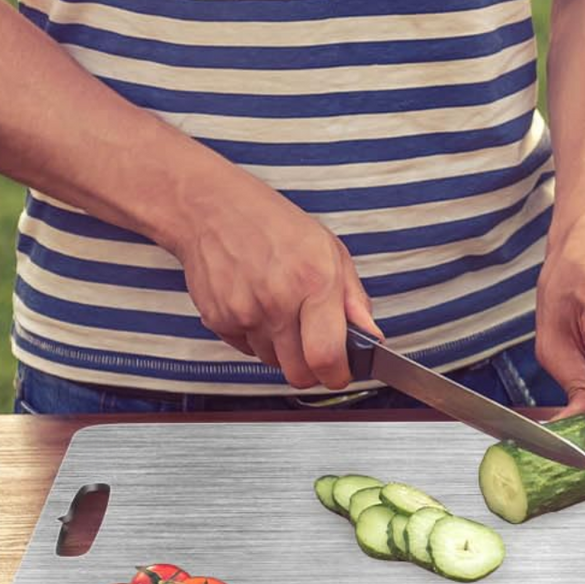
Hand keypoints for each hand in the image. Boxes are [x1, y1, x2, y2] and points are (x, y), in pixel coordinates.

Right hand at [168, 175, 381, 390]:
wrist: (213, 208)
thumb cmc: (272, 223)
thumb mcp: (329, 247)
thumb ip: (354, 298)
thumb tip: (371, 336)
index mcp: (313, 281)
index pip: (327, 357)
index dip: (337, 375)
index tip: (340, 372)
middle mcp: (278, 301)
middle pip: (299, 373)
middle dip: (311, 368)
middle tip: (313, 344)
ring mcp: (244, 313)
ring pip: (272, 362)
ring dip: (281, 348)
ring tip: (278, 307)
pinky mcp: (218, 320)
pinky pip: (246, 349)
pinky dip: (254, 336)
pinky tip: (255, 303)